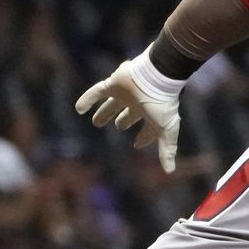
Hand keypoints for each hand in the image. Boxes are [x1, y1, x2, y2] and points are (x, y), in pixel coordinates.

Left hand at [74, 57, 181, 173]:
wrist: (156, 77)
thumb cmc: (162, 105)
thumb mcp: (165, 130)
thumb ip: (167, 149)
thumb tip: (170, 171)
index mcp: (151, 113)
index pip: (147, 128)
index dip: (144, 137)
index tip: (137, 144)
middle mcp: (138, 103)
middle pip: (129, 113)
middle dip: (123, 121)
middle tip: (117, 126)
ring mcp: (125, 93)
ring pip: (112, 104)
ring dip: (104, 112)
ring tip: (95, 122)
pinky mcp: (113, 84)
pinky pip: (97, 92)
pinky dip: (87, 99)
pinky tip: (78, 109)